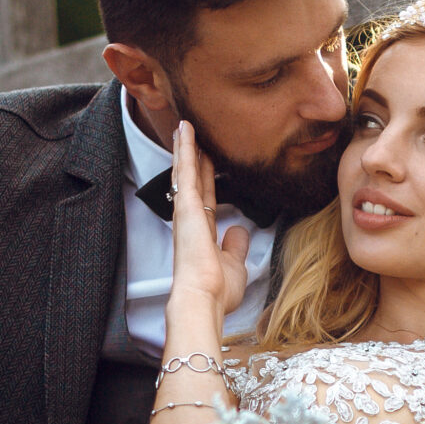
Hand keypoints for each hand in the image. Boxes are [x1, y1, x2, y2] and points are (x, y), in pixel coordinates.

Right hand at [166, 121, 249, 324]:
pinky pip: (185, 171)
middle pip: (193, 180)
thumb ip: (236, 246)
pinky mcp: (185, 206)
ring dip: (185, 147)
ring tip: (184, 125)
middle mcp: (191, 219)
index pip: (206, 197)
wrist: (205, 297)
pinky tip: (184, 131)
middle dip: (193, 157)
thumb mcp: (234, 264)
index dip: (206, 177)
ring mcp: (186, 211)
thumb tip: (239, 231)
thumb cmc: (217, 290)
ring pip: (186, 171)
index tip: (206, 161)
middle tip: (190, 134)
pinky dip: (185, 150)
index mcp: (202, 232)